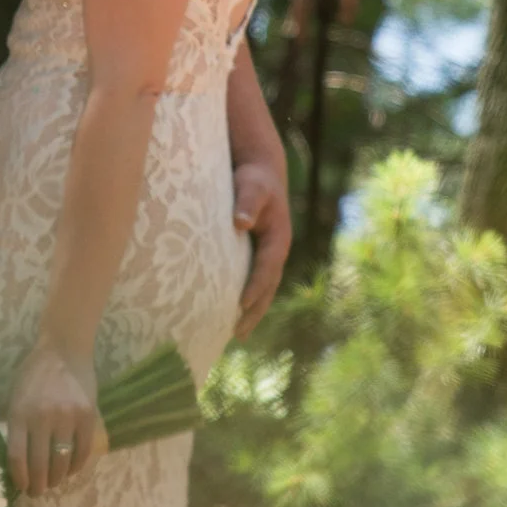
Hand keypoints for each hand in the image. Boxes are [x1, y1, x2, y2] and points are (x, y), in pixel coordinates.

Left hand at [8, 340, 103, 497]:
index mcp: (20, 413)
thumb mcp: (14, 395)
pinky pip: (82, 451)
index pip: (17, 456)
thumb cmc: (34, 373)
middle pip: (39, 464)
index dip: (20, 478)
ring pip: (61, 462)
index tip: (22, 487)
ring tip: (53, 482)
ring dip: (57, 478)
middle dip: (38, 485)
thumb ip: (13, 423)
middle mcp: (42, 418)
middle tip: (38, 492)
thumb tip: (14, 458)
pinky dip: (76, 466)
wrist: (64, 349)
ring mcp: (67, 417)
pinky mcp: (88, 416)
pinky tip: (70, 470)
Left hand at [231, 145, 291, 333]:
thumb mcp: (252, 186)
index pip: (267, 269)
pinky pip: (252, 281)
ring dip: (251, 311)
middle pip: (267, 288)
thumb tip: (241, 223)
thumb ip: (247, 201)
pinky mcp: (256, 255)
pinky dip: (245, 298)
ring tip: (234, 334)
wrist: (261, 172)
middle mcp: (275, 251)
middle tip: (237, 334)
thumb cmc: (254, 179)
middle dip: (254, 311)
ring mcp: (267, 255)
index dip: (255, 287)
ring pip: (262, 289)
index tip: (241, 305)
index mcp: (278, 239)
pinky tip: (228, 312)